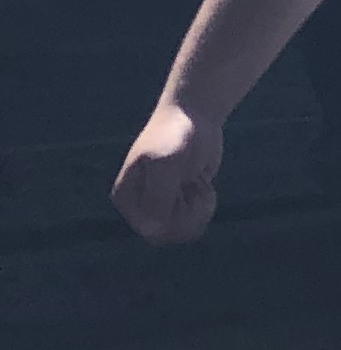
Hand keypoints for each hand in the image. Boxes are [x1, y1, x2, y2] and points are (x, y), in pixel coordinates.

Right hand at [112, 104, 224, 244]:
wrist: (194, 115)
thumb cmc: (176, 135)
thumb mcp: (167, 162)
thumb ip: (159, 195)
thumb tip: (153, 230)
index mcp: (127, 199)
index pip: (153, 230)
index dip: (177, 217)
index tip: (183, 190)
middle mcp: (140, 206)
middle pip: (170, 234)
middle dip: (191, 214)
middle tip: (193, 186)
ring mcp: (161, 204)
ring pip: (184, 231)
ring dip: (200, 210)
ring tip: (196, 184)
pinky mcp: (180, 200)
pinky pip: (194, 221)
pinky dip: (205, 205)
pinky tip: (200, 185)